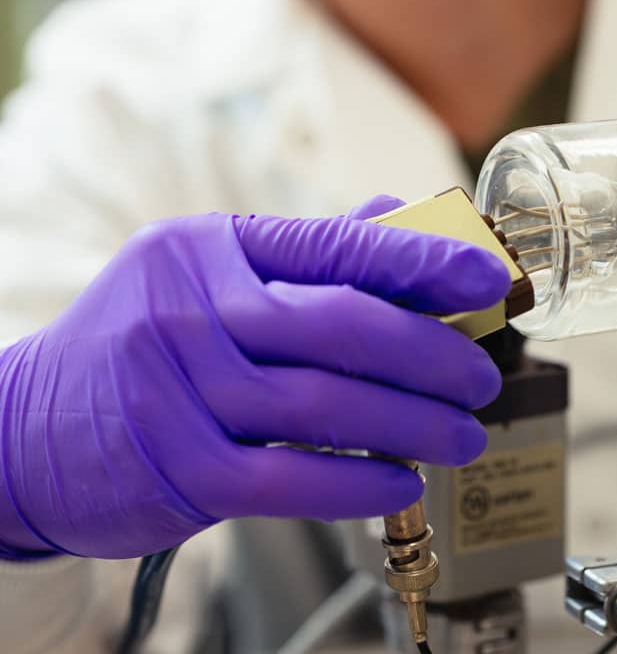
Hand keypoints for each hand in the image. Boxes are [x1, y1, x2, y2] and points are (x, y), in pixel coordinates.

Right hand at [0, 195, 510, 558]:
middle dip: (432, 352)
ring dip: (413, 424)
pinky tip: (402, 482)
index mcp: (211, 248)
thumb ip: (307, 252)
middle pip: (342, 324)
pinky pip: (290, 480)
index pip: (336, 245)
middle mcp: (191, 309)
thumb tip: (399, 214)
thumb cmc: (141, 344)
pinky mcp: (178, 469)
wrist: (21, 432)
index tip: (489, 278)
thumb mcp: (207, 276)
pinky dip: (359, 483)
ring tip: (461, 435)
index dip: (425, 261)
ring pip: (326, 405)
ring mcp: (179, 390)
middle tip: (480, 378)